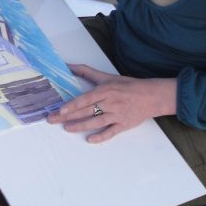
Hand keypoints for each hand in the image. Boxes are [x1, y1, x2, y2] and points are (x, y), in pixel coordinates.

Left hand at [47, 64, 177, 142]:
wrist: (151, 96)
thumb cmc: (127, 85)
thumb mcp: (107, 77)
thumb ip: (86, 72)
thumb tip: (68, 65)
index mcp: (106, 90)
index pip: (86, 99)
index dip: (72, 105)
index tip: (60, 110)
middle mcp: (110, 103)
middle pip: (87, 111)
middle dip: (68, 116)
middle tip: (53, 120)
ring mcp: (117, 115)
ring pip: (96, 122)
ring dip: (80, 126)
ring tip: (67, 128)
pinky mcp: (124, 125)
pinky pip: (111, 132)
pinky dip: (100, 137)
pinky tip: (89, 139)